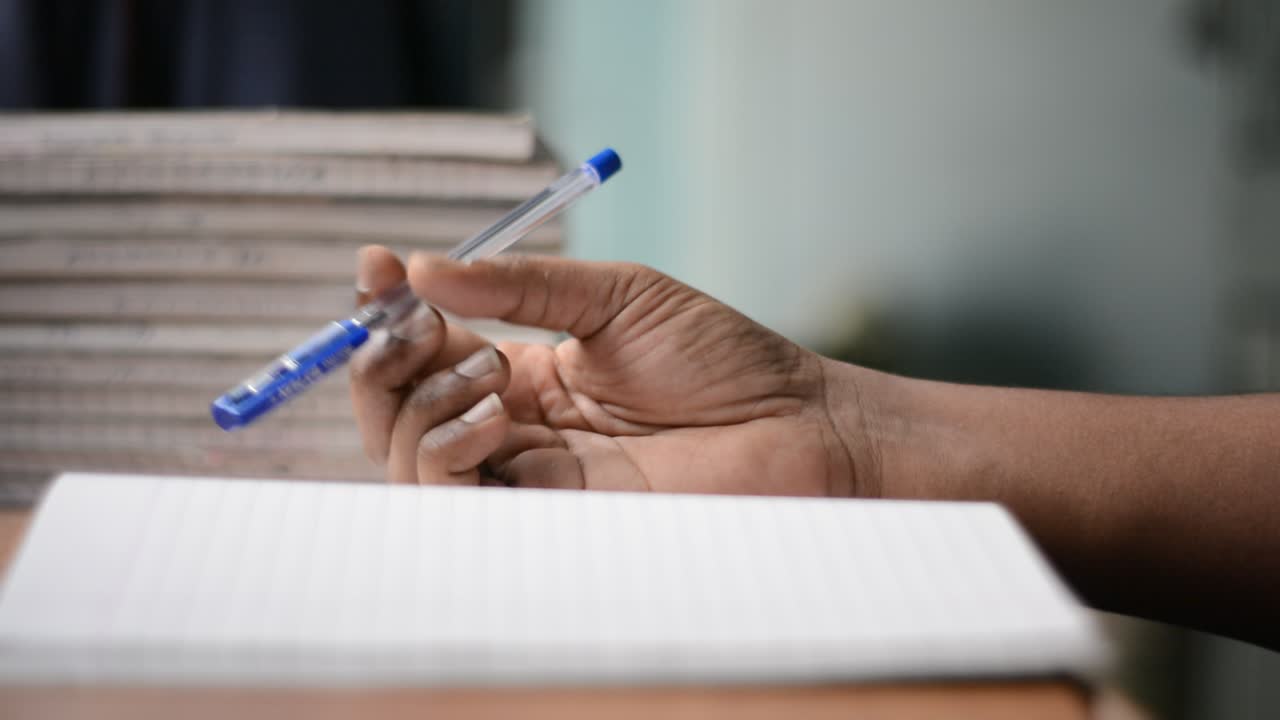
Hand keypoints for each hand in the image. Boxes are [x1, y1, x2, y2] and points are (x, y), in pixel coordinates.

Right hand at [350, 246, 871, 495]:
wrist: (795, 424)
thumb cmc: (723, 357)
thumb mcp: (614, 296)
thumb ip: (521, 286)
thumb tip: (422, 268)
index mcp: (528, 374)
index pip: (427, 351)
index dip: (389, 312)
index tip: (374, 267)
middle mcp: (516, 427)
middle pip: (400, 410)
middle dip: (385, 361)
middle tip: (416, 322)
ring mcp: (528, 476)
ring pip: (411, 459)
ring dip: (417, 407)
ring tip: (488, 369)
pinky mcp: (548, 519)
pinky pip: (457, 503)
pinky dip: (444, 457)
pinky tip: (492, 417)